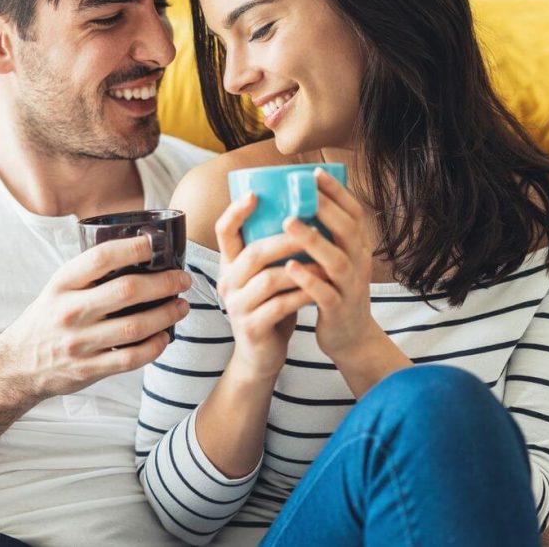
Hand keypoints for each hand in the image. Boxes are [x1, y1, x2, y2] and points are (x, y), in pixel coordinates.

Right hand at [0, 233, 191, 459]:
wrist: (18, 365)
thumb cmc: (46, 319)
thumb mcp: (57, 289)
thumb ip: (89, 275)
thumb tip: (138, 253)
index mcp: (61, 284)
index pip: (100, 258)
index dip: (132, 247)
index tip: (155, 243)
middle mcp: (69, 311)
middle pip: (126, 291)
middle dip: (163, 283)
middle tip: (182, 279)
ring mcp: (79, 343)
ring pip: (135, 327)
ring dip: (166, 315)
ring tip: (181, 306)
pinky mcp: (89, 369)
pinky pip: (131, 358)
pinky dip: (154, 347)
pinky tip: (165, 337)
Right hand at [215, 191, 314, 378]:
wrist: (260, 355)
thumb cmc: (269, 306)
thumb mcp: (263, 275)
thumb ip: (270, 251)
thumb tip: (299, 211)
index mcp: (230, 264)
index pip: (224, 231)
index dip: (236, 211)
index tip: (255, 193)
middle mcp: (228, 282)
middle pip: (252, 253)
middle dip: (284, 239)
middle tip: (310, 227)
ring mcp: (237, 306)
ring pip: (268, 279)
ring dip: (300, 269)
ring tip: (324, 261)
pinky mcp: (252, 327)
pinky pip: (280, 306)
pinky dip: (302, 295)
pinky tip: (319, 290)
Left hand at [281, 168, 378, 364]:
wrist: (350, 338)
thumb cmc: (335, 290)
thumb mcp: (337, 259)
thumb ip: (326, 235)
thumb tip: (298, 200)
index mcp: (357, 247)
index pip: (353, 213)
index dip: (337, 192)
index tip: (315, 172)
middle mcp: (359, 263)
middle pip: (347, 230)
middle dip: (325, 208)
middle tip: (301, 190)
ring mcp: (351, 287)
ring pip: (336, 260)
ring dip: (312, 240)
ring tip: (288, 222)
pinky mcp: (339, 310)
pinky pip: (325, 294)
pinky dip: (308, 280)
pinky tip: (290, 268)